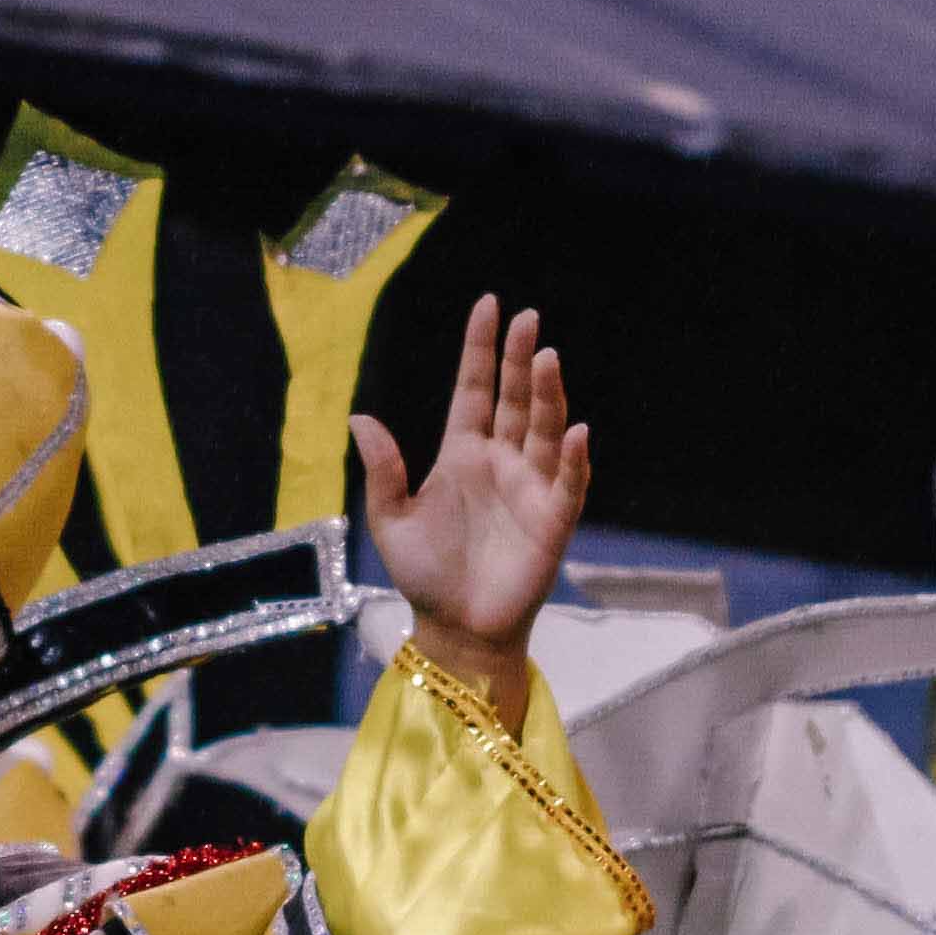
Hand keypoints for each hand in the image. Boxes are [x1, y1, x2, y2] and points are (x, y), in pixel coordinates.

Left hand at [355, 298, 587, 727]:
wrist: (454, 628)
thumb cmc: (425, 575)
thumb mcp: (391, 520)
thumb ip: (383, 469)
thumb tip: (360, 416)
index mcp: (462, 453)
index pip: (475, 390)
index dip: (480, 350)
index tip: (488, 306)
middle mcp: (501, 462)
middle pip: (516, 400)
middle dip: (522, 359)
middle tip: (529, 319)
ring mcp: (530, 487)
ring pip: (544, 430)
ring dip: (548, 396)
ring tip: (548, 359)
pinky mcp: (552, 520)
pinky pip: (568, 482)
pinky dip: (574, 457)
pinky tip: (575, 430)